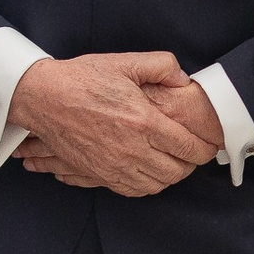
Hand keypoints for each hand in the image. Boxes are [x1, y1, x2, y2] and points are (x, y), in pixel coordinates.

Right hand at [6, 52, 215, 196]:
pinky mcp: (99, 174)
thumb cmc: (82, 79)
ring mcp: (114, 165)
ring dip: (171, 176)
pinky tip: (151, 173)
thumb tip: (184, 80)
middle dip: (191, 164)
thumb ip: (162, 66)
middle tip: (194, 154)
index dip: (205, 149)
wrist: (43, 98)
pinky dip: (148, 185)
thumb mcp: (125, 62)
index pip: (188, 146)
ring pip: (156, 185)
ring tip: (175, 163)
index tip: (209, 146)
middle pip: (176, 171)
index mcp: (143, 122)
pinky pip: (132, 190)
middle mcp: (131, 149)